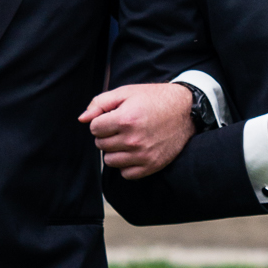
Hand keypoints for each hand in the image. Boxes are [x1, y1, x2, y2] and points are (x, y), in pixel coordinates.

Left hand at [79, 81, 195, 178]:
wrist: (185, 111)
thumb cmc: (154, 99)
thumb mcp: (126, 93)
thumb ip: (100, 103)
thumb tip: (82, 119)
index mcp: (125, 119)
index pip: (94, 128)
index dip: (101, 121)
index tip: (114, 117)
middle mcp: (133, 140)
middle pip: (100, 145)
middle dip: (107, 135)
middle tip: (123, 127)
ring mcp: (143, 155)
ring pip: (110, 161)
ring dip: (115, 150)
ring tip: (128, 139)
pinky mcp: (151, 166)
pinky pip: (126, 174)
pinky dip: (127, 164)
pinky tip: (134, 152)